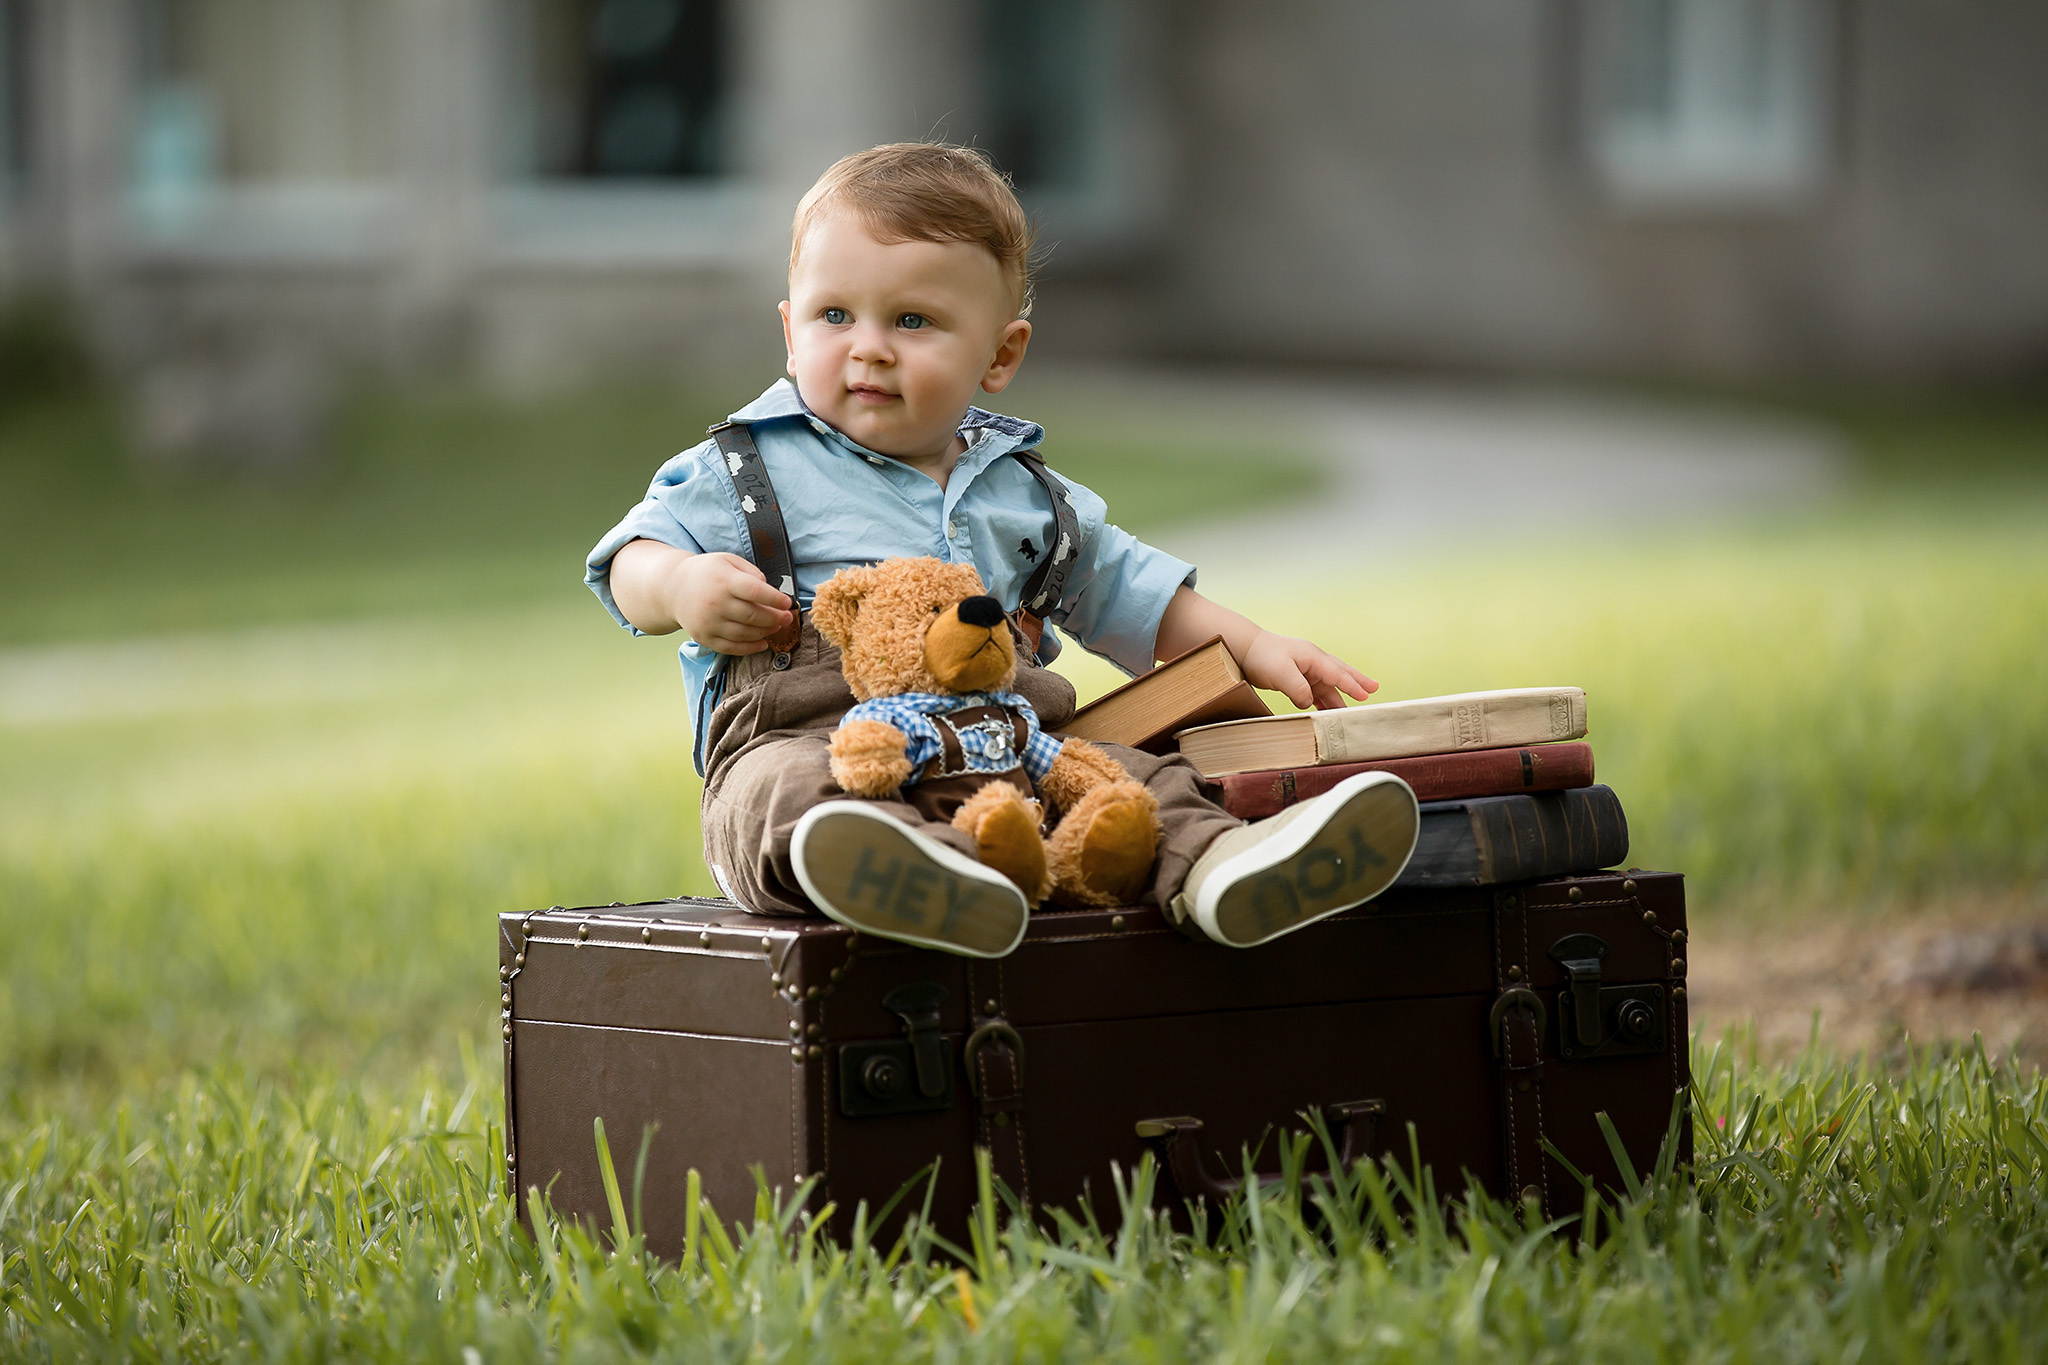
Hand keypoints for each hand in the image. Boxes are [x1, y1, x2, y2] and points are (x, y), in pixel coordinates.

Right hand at [671, 552, 792, 653]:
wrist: (673, 588)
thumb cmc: (707, 573)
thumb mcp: (728, 560)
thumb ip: (751, 572)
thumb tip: (769, 590)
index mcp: (723, 581)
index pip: (755, 591)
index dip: (775, 599)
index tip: (787, 603)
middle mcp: (715, 603)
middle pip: (752, 615)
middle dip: (775, 618)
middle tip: (787, 618)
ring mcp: (708, 622)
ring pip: (744, 633)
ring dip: (765, 633)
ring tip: (776, 627)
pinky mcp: (704, 637)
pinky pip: (731, 647)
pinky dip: (750, 648)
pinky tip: (762, 643)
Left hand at [1242, 630, 1377, 710]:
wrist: (1243, 647)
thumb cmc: (1262, 656)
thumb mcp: (1280, 673)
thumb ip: (1298, 689)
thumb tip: (1309, 704)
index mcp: (1312, 657)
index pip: (1336, 673)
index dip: (1352, 685)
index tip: (1366, 694)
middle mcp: (1312, 661)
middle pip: (1339, 673)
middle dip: (1357, 682)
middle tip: (1374, 688)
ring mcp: (1305, 669)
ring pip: (1327, 685)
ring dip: (1339, 697)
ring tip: (1351, 711)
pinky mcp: (1296, 677)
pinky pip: (1315, 690)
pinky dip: (1323, 700)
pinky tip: (1326, 710)